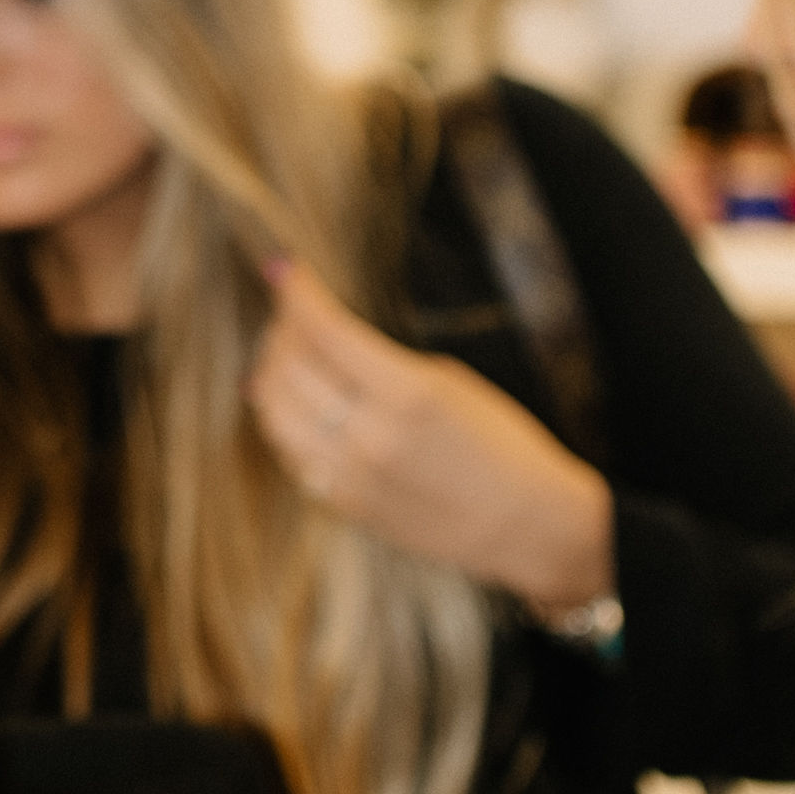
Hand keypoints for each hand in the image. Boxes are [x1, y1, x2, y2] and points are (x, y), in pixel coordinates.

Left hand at [247, 257, 615, 608]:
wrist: (524, 524)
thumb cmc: (500, 442)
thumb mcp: (449, 382)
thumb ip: (381, 361)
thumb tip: (322, 338)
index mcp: (407, 393)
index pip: (325, 330)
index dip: (296, 293)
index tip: (283, 269)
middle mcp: (370, 436)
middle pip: (290, 368)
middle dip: (282, 330)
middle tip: (289, 313)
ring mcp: (351, 476)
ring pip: (275, 412)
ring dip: (271, 373)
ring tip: (283, 354)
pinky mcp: (344, 505)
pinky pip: (289, 452)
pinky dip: (282, 418)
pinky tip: (289, 401)